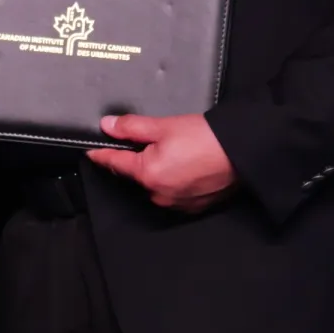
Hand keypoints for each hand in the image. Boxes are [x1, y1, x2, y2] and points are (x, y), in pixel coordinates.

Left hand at [86, 112, 235, 213]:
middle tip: (154, 139)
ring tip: (176, 150)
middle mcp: (159, 195)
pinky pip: (174, 191)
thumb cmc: (205, 138)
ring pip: (156, 183)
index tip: (91, 152)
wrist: (242, 152)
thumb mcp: (163, 126)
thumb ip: (131, 127)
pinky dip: (174, 179)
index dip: (102, 155)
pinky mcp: (194, 206)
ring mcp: (177, 204)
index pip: (116, 164)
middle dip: (139, 158)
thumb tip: (107, 126)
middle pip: (137, 174)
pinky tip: (187, 164)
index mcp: (147, 175)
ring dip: (158, 170)